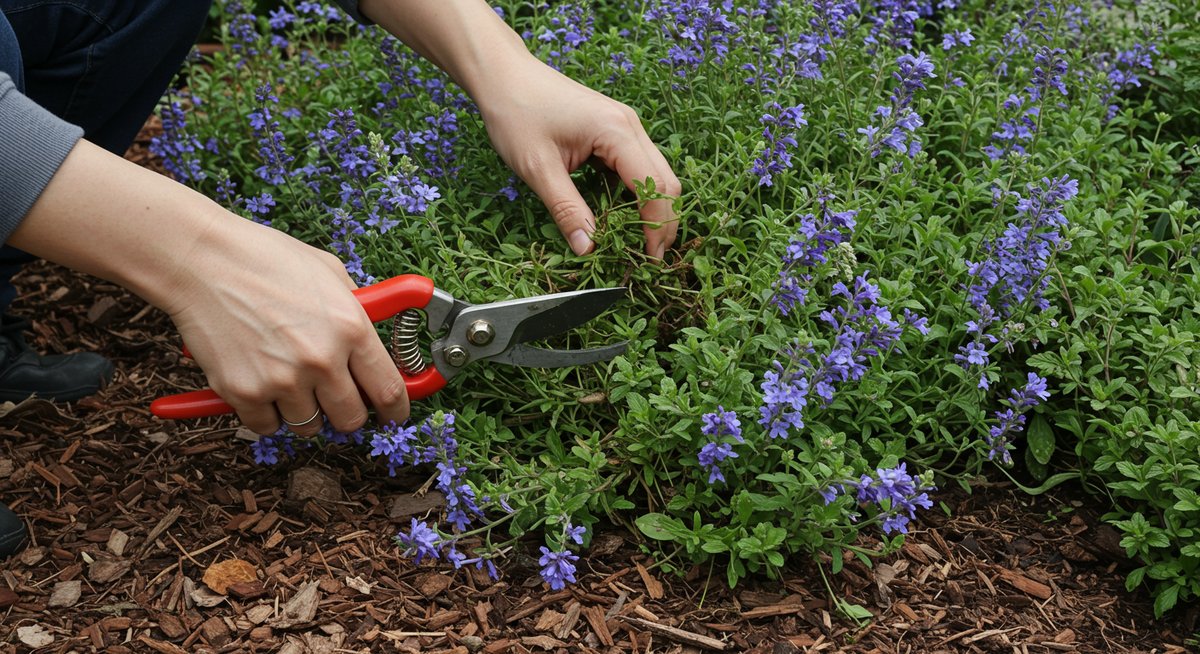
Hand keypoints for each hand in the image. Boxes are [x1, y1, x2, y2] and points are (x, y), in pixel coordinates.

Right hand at [164, 219, 410, 434]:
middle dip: (347, 415)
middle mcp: (322, 360)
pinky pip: (267, 427)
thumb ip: (357, 312)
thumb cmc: (266, 260)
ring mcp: (282, 380)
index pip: (388, 390)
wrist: (203, 260)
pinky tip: (262, 385)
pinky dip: (267, 415)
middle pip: (351, 419)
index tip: (392, 416)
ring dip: (305, 413)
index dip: (395, 410)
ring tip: (292, 383)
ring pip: (309, 427)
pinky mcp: (244, 393)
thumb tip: (374, 344)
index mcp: (351, 329)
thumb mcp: (330, 273)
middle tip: (336, 401)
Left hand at [477, 57, 680, 257]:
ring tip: (638, 241)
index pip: (653, 187)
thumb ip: (567, 210)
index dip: (655, 227)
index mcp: (616, 132)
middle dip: (662, 221)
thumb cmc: (516, 114)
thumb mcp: (538, 169)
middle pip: (666, 181)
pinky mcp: (614, 129)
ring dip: (652, 208)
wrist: (502, 75)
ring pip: (656, 173)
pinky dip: (636, 193)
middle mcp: (630, 125)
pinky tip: (622, 215)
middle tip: (648, 258)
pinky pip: (638, 165)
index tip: (647, 260)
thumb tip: (587, 248)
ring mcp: (625, 125)